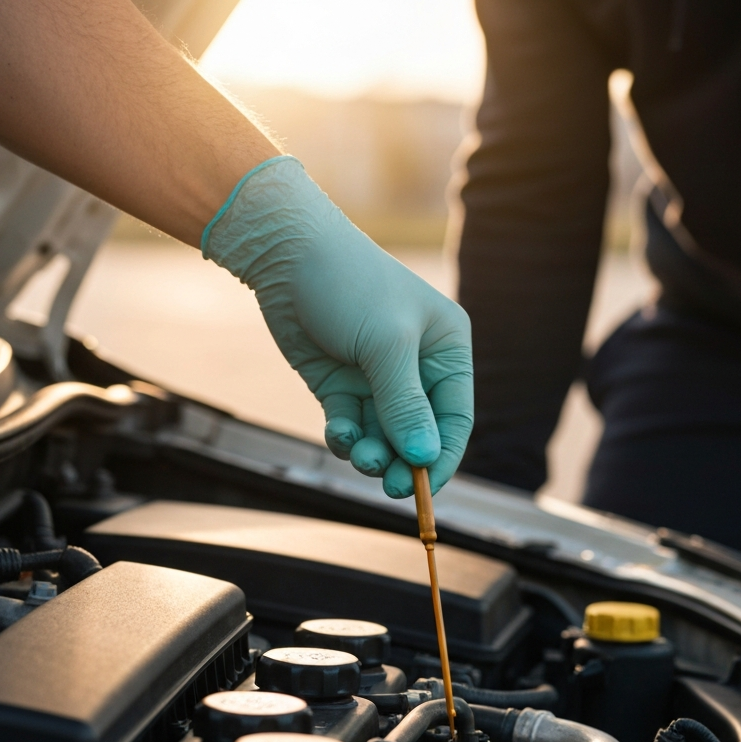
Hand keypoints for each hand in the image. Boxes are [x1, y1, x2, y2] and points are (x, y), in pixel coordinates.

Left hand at [203, 156, 472, 496]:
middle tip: (389, 486)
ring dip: (372, 453)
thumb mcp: (386, 344)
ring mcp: (377, 379)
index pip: (455, 418)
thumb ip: (405, 404)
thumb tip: (424, 457)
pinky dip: (346, 437)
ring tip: (358, 455)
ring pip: (383, 436)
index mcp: (447, 351)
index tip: (426, 489)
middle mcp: (417, 368)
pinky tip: (338, 432)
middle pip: (419, 434)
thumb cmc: (349, 284)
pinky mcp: (341, 386)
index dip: (443, 457)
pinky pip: (352, 427)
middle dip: (404, 462)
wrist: (285, 252)